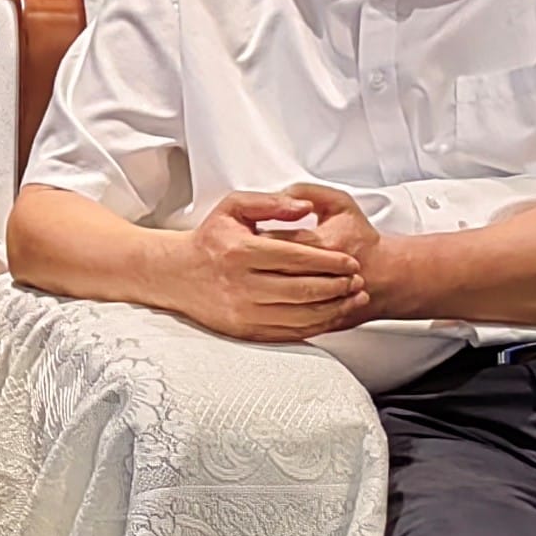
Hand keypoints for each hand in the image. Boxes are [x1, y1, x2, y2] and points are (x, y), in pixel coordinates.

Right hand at [171, 188, 372, 342]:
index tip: (350, 262)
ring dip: (333, 307)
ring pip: (300, 315)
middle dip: (337, 286)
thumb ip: (271, 202)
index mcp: (241, 251)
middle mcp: (242, 284)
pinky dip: (316, 325)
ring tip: (352, 298)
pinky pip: (289, 332)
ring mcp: (244, 311)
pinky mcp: (245, 331)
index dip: (330, 261)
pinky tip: (330, 315)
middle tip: (357, 280)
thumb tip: (304, 206)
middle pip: (303, 289)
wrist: (178, 274)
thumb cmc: (210, 240)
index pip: (296, 258)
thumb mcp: (233, 207)